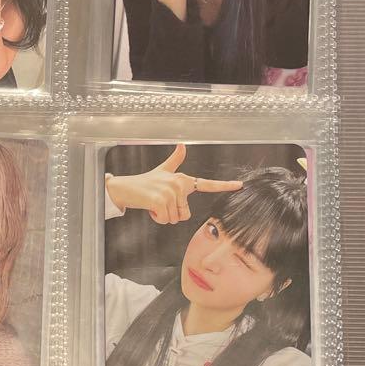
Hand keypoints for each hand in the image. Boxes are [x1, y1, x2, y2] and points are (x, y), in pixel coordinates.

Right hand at [105, 143, 242, 224]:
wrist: (125, 188)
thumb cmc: (145, 183)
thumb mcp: (162, 171)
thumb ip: (174, 160)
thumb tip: (182, 145)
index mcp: (183, 179)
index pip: (206, 184)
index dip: (224, 185)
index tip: (239, 185)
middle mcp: (179, 183)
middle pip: (185, 214)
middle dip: (171, 214)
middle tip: (159, 203)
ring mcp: (170, 192)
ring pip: (175, 218)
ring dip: (163, 216)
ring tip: (154, 204)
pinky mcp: (160, 200)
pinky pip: (165, 219)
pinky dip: (156, 218)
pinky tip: (149, 207)